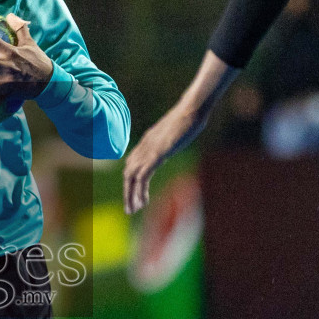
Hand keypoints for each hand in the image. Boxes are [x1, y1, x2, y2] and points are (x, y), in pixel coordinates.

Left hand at [123, 49, 237, 213]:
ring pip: (131, 177)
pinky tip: (144, 201)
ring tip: (134, 210)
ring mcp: (148, 150)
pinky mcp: (156, 154)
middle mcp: (143, 146)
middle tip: (131, 209)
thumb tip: (172, 140)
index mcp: (146, 141)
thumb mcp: (175, 131)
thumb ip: (169, 138)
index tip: (135, 194)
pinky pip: (142, 176)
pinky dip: (140, 190)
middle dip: (128, 192)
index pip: (131, 163)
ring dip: (131, 195)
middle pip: (127, 172)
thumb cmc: (189, 117)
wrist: (192, 109)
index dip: (130, 181)